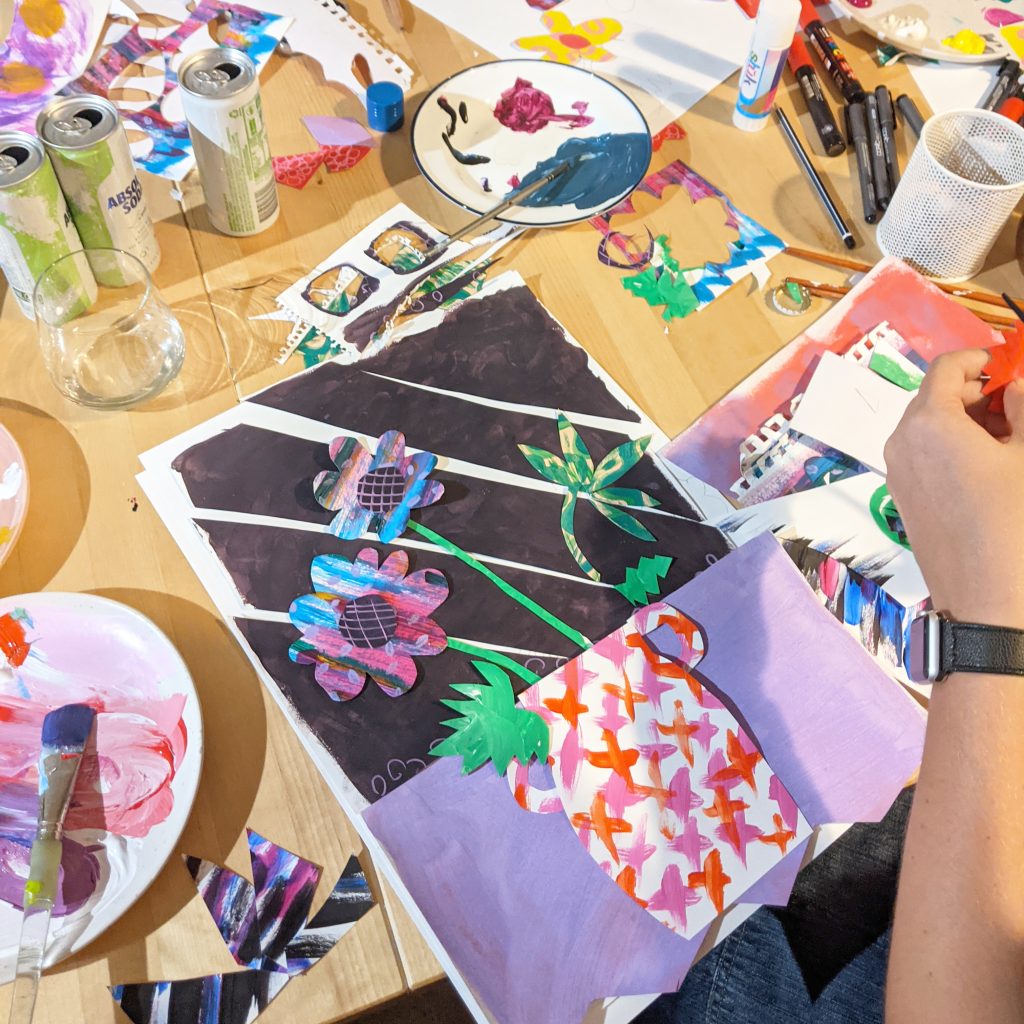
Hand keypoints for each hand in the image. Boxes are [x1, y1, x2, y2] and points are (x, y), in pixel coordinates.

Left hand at [884, 348, 1023, 628]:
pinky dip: (948, 445)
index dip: (978, 359)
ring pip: (926, 426)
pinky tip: (985, 463)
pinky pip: (921, 454)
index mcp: (929, 421)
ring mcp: (897, 470)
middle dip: (973, 392)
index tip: (1005, 365)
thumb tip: (1016, 383)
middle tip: (1014, 403)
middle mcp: (902, 441)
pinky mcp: (901, 495)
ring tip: (1006, 435)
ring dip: (963, 419)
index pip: (946, 367)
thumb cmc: (1012, 521)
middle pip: (933, 396)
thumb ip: (1022, 408)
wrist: (986, 593)